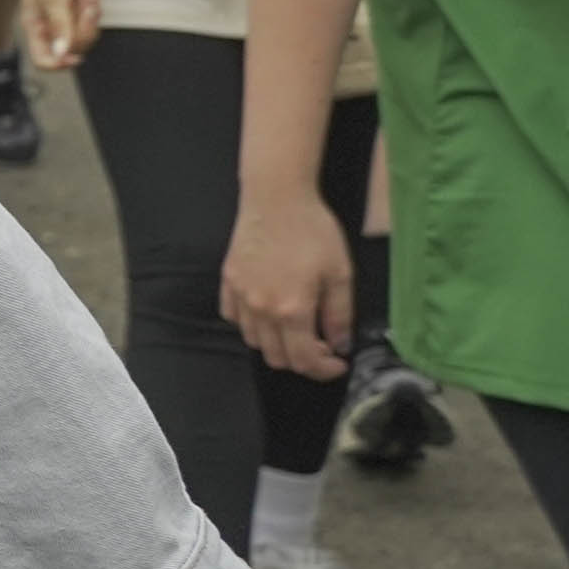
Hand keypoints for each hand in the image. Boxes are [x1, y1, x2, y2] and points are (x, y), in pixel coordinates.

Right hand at [19, 0, 102, 73]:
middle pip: (71, 50)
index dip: (58, 63)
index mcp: (35, 26)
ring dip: (90, 13)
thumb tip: (62, 53)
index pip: (43, 59)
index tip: (74, 57)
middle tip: (85, 8)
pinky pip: (95, 22)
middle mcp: (50, 27)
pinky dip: (94, 4)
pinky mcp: (82, 12)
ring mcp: (67, 20)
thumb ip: (60, 27)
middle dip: (83, 29)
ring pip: (86, 38)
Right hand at [223, 193, 360, 380]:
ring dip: (277, 344)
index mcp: (292, 309)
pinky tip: (268, 312)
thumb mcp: (340, 274)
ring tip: (296, 328)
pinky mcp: (228, 281)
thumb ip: (340, 315)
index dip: (325, 370)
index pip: (304, 359)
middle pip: (277, 357)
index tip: (338, 363)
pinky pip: (234, 317)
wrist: (277, 198)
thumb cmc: (311, 230)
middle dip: (302, 360)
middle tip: (321, 346)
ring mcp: (241, 295)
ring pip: (254, 341)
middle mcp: (261, 308)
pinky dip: (251, 324)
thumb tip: (339, 344)